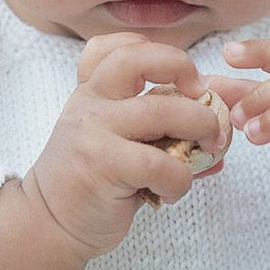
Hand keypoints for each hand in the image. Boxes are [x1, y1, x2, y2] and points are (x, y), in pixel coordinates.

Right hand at [25, 32, 225, 259]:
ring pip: (162, 110)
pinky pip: (160, 164)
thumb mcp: (116, 141)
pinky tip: (172, 192)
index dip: (154, 49)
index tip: (181, 77)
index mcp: (93, 90)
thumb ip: (160, 129)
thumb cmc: (91, 182)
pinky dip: (181, 179)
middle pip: (139, 59)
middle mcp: (91, 102)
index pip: (115, 46)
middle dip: (184, 70)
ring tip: (207, 149)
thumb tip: (222, 134)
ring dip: (200, 128)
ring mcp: (94, 131)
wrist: (47, 224)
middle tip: (206, 101)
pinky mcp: (103, 166)